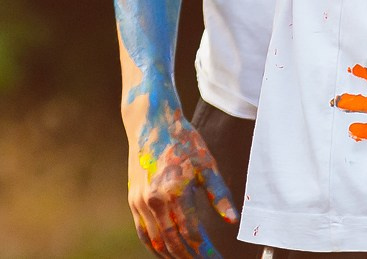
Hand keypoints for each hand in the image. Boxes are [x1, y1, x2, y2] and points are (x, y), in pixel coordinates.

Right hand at [126, 104, 236, 258]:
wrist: (149, 121)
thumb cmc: (181, 140)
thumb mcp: (207, 165)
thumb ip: (219, 195)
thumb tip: (233, 221)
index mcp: (173, 192)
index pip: (192, 235)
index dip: (206, 252)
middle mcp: (153, 200)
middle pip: (173, 243)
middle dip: (191, 258)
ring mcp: (140, 201)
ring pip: (156, 241)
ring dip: (173, 256)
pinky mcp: (133, 199)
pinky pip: (143, 231)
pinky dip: (155, 246)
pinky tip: (166, 251)